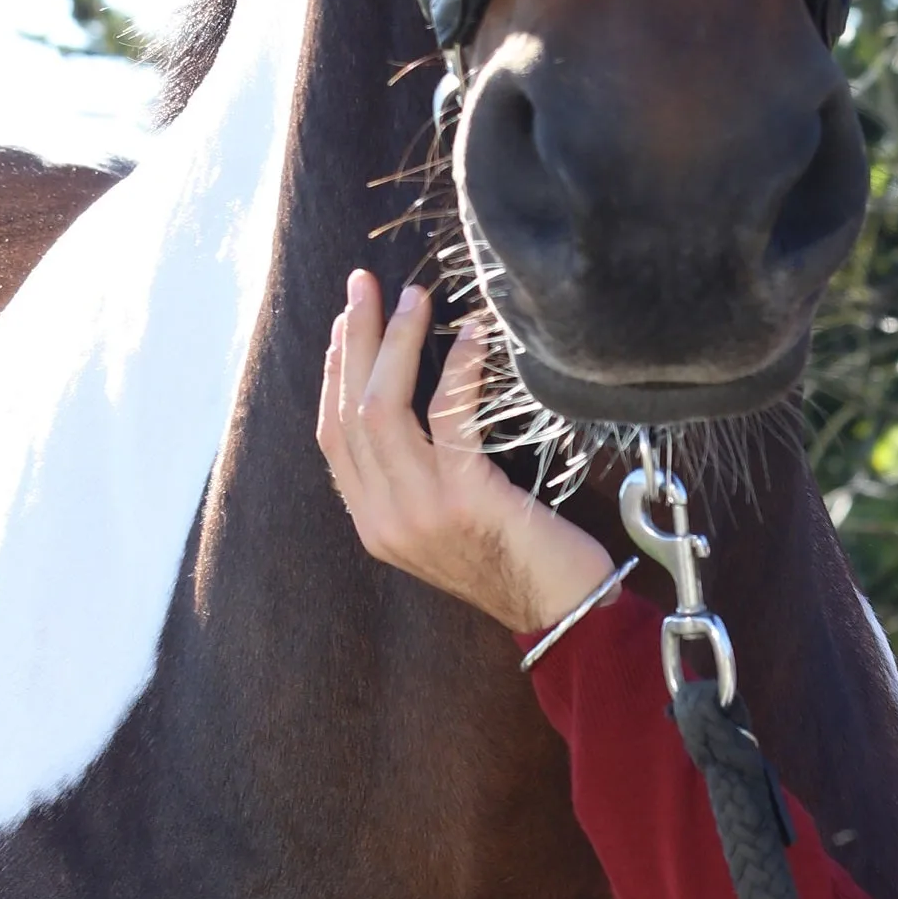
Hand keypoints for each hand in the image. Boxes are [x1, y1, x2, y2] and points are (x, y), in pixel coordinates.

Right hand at [316, 269, 614, 639]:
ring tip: (414, 296)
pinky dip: (458, 367)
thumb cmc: (521, 559)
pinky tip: (473, 336)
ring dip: (397, 341)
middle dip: (355, 339)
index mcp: (374, 525)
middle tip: (364, 285)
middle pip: (349, 410)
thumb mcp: (448, 522)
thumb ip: (415, 476)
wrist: (566, 614)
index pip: (331, 434)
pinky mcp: (465, 498)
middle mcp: (386, 520)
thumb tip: (404, 396)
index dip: (333, 370)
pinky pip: (448, 416)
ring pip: (383, 407)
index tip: (348, 321)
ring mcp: (420, 511)